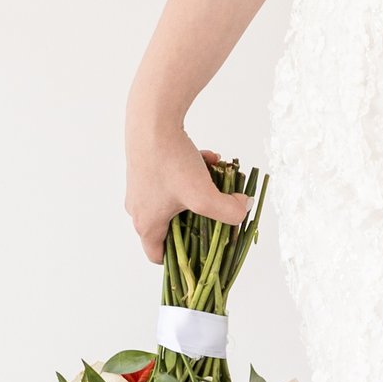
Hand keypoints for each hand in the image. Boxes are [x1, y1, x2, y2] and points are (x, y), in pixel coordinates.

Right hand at [123, 119, 252, 262]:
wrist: (152, 121)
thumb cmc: (171, 164)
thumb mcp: (204, 195)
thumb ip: (229, 211)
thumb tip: (243, 208)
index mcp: (147, 223)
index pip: (158, 256)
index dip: (181, 260)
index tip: (203, 251)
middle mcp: (138, 208)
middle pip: (172, 225)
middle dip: (199, 218)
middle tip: (216, 211)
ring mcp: (140, 186)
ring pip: (176, 197)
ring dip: (198, 190)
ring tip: (216, 178)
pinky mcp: (146, 165)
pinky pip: (173, 177)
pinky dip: (191, 171)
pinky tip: (207, 157)